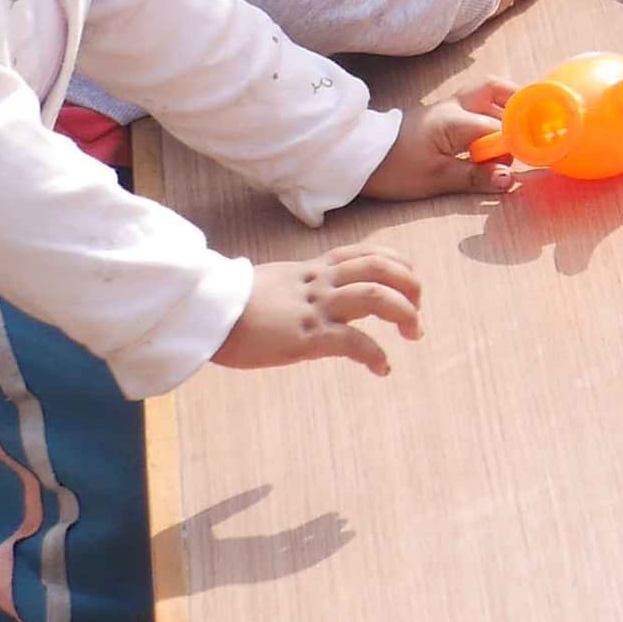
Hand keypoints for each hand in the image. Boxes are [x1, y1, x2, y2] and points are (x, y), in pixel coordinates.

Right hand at [212, 248, 425, 375]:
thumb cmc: (230, 303)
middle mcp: (319, 283)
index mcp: (312, 269)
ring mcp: (315, 307)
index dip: (396, 263)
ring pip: (376, 296)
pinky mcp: (307, 336)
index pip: (366, 253)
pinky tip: (383, 368)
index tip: (408, 281)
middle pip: (381, 267)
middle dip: (411, 284)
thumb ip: (300, 286)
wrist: (203, 313)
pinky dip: (376, 355)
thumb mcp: (274, 283)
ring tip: (414, 333)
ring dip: (405, 313)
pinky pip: (354, 343)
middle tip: (419, 307)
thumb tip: (312, 297)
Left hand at [361, 77, 524, 201]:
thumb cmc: (395, 169)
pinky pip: (474, 108)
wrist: (357, 159)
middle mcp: (455, 107)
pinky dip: (489, 117)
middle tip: (530, 127)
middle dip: (518, 104)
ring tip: (511, 138)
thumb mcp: (436, 179)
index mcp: (456, 121)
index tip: (533, 154)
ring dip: (504, 111)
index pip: (500, 127)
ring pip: (486, 96)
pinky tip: (489, 140)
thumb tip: (509, 180)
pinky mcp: (440, 117)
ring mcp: (446, 109)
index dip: (518, 140)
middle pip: (496, 90)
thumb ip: (475, 177)